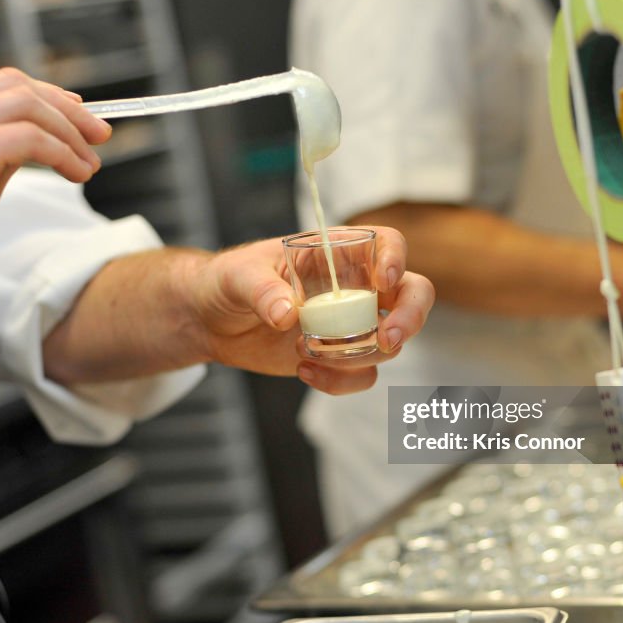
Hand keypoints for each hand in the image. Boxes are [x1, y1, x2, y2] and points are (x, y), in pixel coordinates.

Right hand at [0, 67, 111, 339]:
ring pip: (26, 105)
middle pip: (15, 86)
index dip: (44, 98)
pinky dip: (63, 152)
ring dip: (70, 132)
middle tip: (99, 135)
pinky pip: (31, 136)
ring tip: (90, 164)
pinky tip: (76, 174)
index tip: (76, 118)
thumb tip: (37, 140)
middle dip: (66, 108)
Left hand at [188, 226, 434, 394]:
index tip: (383, 280)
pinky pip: (362, 374)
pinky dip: (340, 380)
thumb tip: (286, 314)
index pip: (387, 242)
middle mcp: (354, 286)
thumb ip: (262, 290)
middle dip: (410, 317)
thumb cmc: (227, 281)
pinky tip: (304, 372)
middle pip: (411, 293)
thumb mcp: (238, 276)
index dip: (395, 257)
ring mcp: (351, 323)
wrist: (211, 321)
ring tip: (304, 351)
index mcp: (337, 252)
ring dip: (358, 355)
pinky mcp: (338, 356)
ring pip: (389, 342)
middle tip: (388, 338)